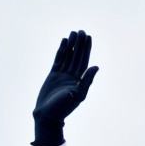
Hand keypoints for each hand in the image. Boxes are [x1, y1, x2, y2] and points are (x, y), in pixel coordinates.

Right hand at [34, 30, 97, 145]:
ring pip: (68, 56)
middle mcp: (73, 77)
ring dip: (71, 45)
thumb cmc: (63, 107)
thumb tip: (96, 66)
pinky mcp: (53, 75)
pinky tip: (64, 42)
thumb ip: (87, 80)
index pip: (85, 62)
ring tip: (73, 33)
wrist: (48, 114)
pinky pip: (59, 60)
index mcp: (80, 81)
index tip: (89, 38)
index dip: (87, 50)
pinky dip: (62, 51)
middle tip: (82, 31)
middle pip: (77, 56)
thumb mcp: (78, 94)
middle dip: (80, 44)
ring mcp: (62, 75)